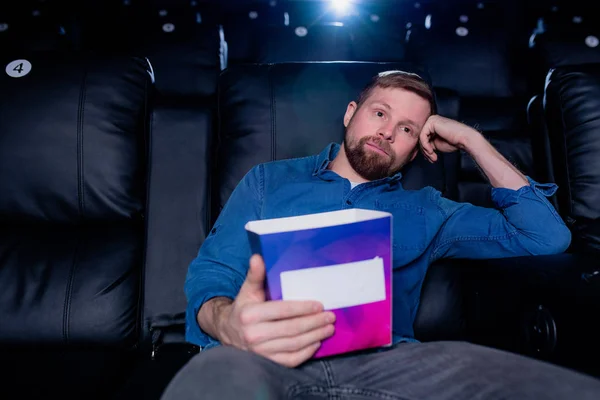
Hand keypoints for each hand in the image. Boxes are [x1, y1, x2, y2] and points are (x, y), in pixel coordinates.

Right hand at [217, 254, 335, 367]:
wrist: (228, 332)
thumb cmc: (243, 308)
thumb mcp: (247, 290)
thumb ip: (255, 275)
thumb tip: (258, 257)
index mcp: (250, 315)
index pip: (282, 311)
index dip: (302, 308)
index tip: (319, 305)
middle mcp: (254, 335)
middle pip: (291, 329)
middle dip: (314, 323)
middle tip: (330, 316)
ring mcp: (260, 352)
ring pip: (293, 345)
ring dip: (314, 336)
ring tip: (328, 328)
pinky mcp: (267, 362)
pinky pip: (290, 360)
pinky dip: (306, 352)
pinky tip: (316, 343)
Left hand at [419, 115, 478, 162]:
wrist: (464, 139)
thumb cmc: (453, 142)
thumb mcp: (436, 144)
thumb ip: (428, 144)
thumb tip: (420, 149)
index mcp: (433, 125)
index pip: (423, 138)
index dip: (425, 150)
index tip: (430, 159)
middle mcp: (431, 121)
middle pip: (421, 138)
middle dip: (425, 151)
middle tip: (432, 159)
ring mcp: (431, 120)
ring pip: (421, 138)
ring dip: (426, 150)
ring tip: (433, 156)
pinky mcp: (431, 122)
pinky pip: (422, 136)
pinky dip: (425, 145)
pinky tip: (431, 151)